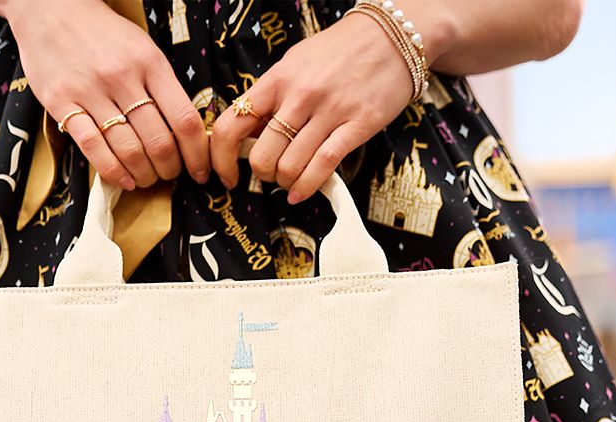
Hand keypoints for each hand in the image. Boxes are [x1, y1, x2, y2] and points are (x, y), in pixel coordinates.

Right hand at [0, 0, 209, 189]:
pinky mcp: (62, 102)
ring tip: (147, 179)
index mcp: (150, 62)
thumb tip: (187, 132)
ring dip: (144, 175)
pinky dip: (113, 172)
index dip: (197, 154)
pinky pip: (93, 148)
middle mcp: (122, 77)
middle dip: (170, 169)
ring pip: (129, 150)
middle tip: (169, 175)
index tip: (199, 171)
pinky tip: (124, 180)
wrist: (48, 8)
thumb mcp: (142, 49)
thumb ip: (162, 86)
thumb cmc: (102, 34)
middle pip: (159, 142)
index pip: (185, 119)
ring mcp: (90, 91)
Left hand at [209, 10, 425, 203]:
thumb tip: (245, 134)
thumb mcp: (295, 64)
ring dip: (286, 181)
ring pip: (290, 166)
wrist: (393, 36)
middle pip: (262, 156)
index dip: (222, 158)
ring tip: (291, 178)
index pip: (232, 125)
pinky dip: (306, 187)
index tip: (226, 174)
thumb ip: (271, 97)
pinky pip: (322, 166)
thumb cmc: (339, 52)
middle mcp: (300, 95)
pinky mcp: (356, 126)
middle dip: (262, 174)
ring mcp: (329, 111)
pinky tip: (300, 193)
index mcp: (277, 79)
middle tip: (271, 173)